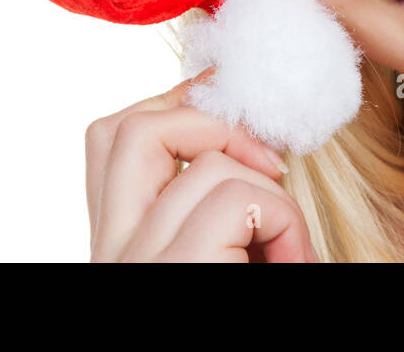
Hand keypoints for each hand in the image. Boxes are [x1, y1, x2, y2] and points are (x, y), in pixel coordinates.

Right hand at [84, 71, 317, 261]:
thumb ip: (204, 201)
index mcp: (114, 241)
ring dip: (270, 192)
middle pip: (132, 129)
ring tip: (291, 245)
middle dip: (212, 121)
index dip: (179, 106)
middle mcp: (110, 250)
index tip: (239, 116)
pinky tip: (293, 257)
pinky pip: (239, 197)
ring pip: (208, 162)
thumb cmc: (240, 298)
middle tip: (272, 161)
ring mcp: (135, 259)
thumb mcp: (216, 244)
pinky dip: (283, 217)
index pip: (114, 138)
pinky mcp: (178, 266)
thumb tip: (245, 128)